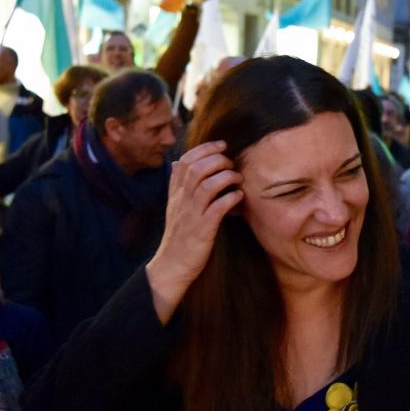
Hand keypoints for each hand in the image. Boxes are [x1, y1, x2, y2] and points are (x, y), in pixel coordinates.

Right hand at [145, 141, 242, 323]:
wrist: (171, 266)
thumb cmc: (179, 235)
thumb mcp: (175, 207)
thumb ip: (178, 185)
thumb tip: (177, 163)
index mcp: (175, 193)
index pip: (185, 161)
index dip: (204, 148)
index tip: (222, 144)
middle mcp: (182, 200)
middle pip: (197, 168)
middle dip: (218, 160)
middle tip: (231, 164)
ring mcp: (191, 215)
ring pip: (207, 184)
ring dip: (226, 177)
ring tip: (237, 179)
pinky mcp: (202, 230)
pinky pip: (217, 208)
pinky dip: (230, 198)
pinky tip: (238, 198)